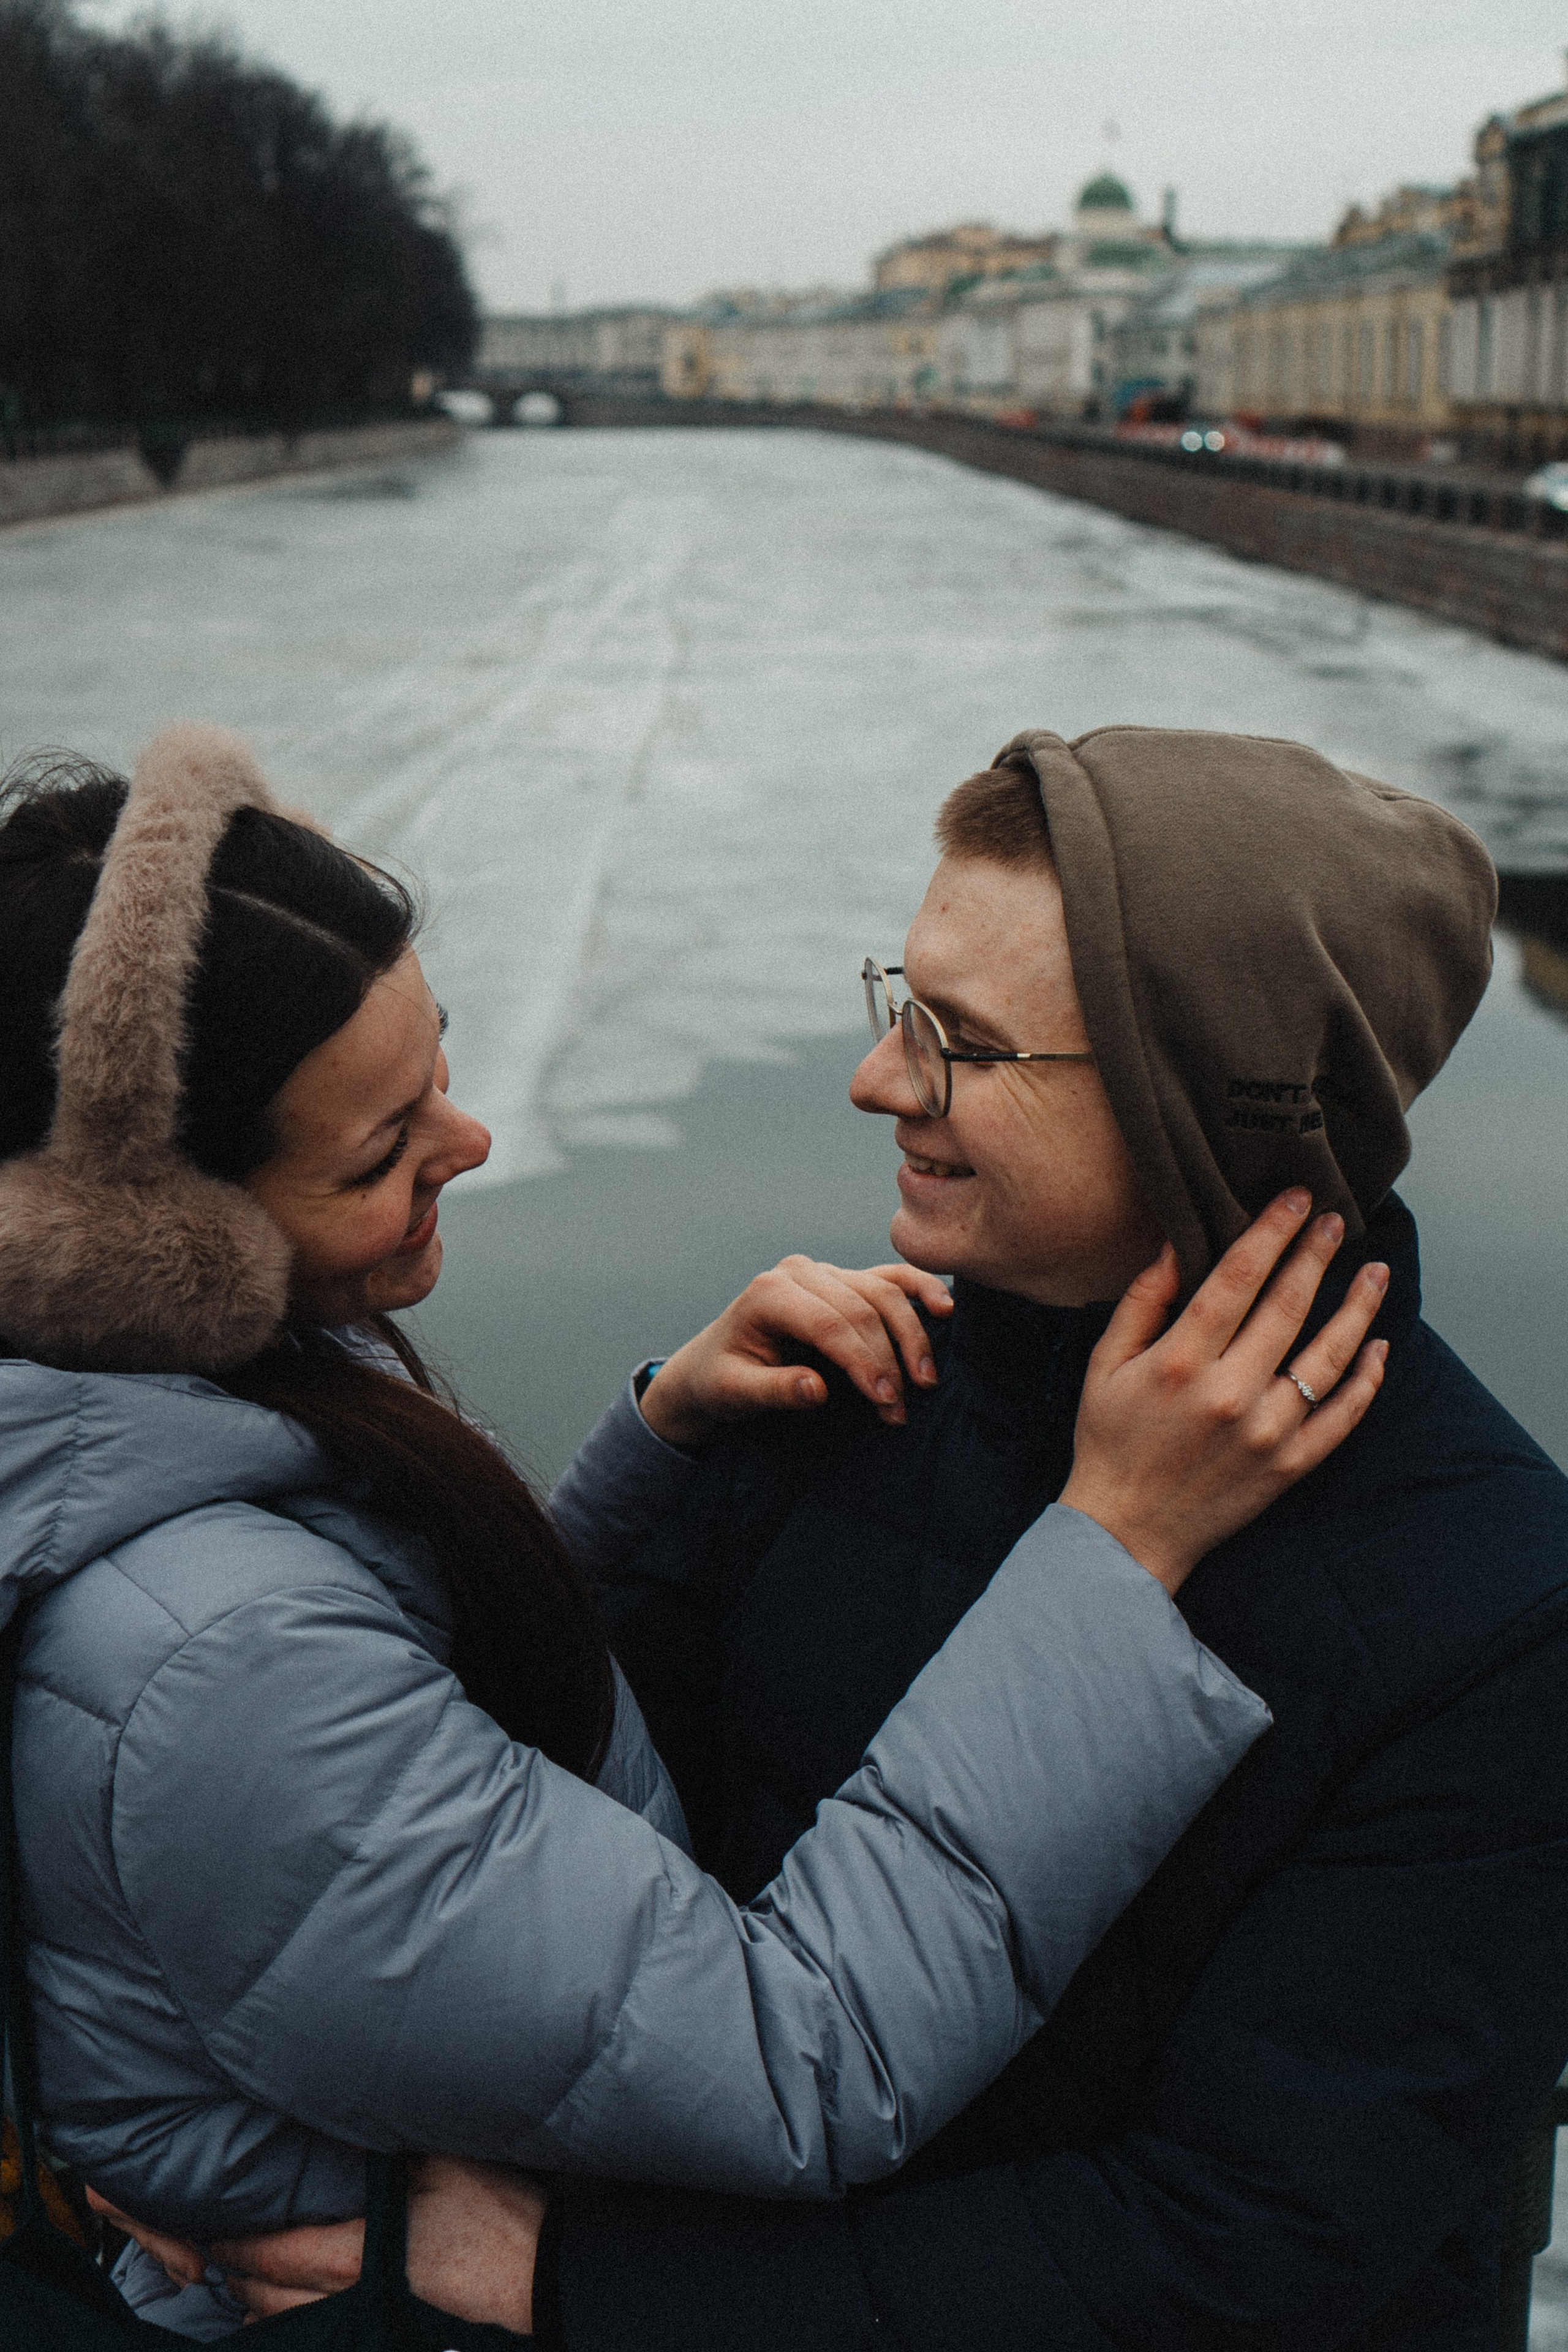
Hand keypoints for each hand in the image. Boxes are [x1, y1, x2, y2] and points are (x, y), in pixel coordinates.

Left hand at [86, 2156, 544, 2332]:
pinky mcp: (380, 2333)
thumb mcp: (439, 2158)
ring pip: (282, 2322)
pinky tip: (277, 2309)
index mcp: (352, 2250)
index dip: (238, 2238)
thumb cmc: (492, 2209)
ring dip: (255, 2299)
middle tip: (222, 2240)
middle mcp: (344, 2296)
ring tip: (243, 2272)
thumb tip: (339, 2113)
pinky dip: (284, 2323)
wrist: (538, 2273)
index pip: (269, 2251)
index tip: (219, 2217)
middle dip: (238, 2268)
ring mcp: (362, 2320)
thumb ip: (381, 2145)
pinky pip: (312, 2337)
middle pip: (264, 2294)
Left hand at [639, 1256, 954, 1449]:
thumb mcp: (733, 1393)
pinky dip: (921, 1289)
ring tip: (925, 1381)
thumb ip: (772, 1391)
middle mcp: (800, 1272)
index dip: (861, 1361)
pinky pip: (891, 1278)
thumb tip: (816, 1389)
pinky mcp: (846, 1281)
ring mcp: (826, 1272)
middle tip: (901, 1408)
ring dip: (911, 1337)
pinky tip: (945, 1309)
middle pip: (862, 1308)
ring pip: (883, 1293)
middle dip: (888, 1360)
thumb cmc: (721, 1380)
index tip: (885, 1400)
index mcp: (769, 1292)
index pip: (828, 1323)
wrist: (715, 1364)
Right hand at [1060, 1189, 1388, 1594]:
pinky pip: (1341, 1418)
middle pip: (1287, 1308)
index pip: (1237, 1279)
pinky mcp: (1289, 1467)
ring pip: (1327, 1358)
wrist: (1126, 1533)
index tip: (1294, 1199)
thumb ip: (1142, 1301)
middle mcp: (1229, 1393)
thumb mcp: (1104, 1364)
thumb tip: (1176, 1242)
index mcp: (1180, 1361)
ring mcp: (1266, 1433)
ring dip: (1357, 1309)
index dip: (1271, 1233)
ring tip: (1375, 1273)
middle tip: (1335, 1220)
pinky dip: (1366, 1382)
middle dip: (1315, 1256)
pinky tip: (1379, 1349)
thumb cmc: (1109, 1440)